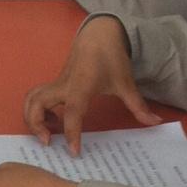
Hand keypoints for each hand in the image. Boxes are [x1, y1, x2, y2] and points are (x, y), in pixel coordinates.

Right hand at [24, 17, 159, 153]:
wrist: (99, 35)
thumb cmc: (111, 57)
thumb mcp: (126, 83)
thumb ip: (138, 105)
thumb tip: (155, 122)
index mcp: (81, 86)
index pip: (73, 113)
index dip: (72, 133)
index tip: (73, 151)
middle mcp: (64, 85)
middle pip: (37, 103)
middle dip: (36, 124)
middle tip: (48, 142)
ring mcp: (57, 83)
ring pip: (32, 98)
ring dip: (32, 117)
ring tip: (47, 133)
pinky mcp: (55, 83)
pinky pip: (37, 96)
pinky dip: (37, 109)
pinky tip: (53, 120)